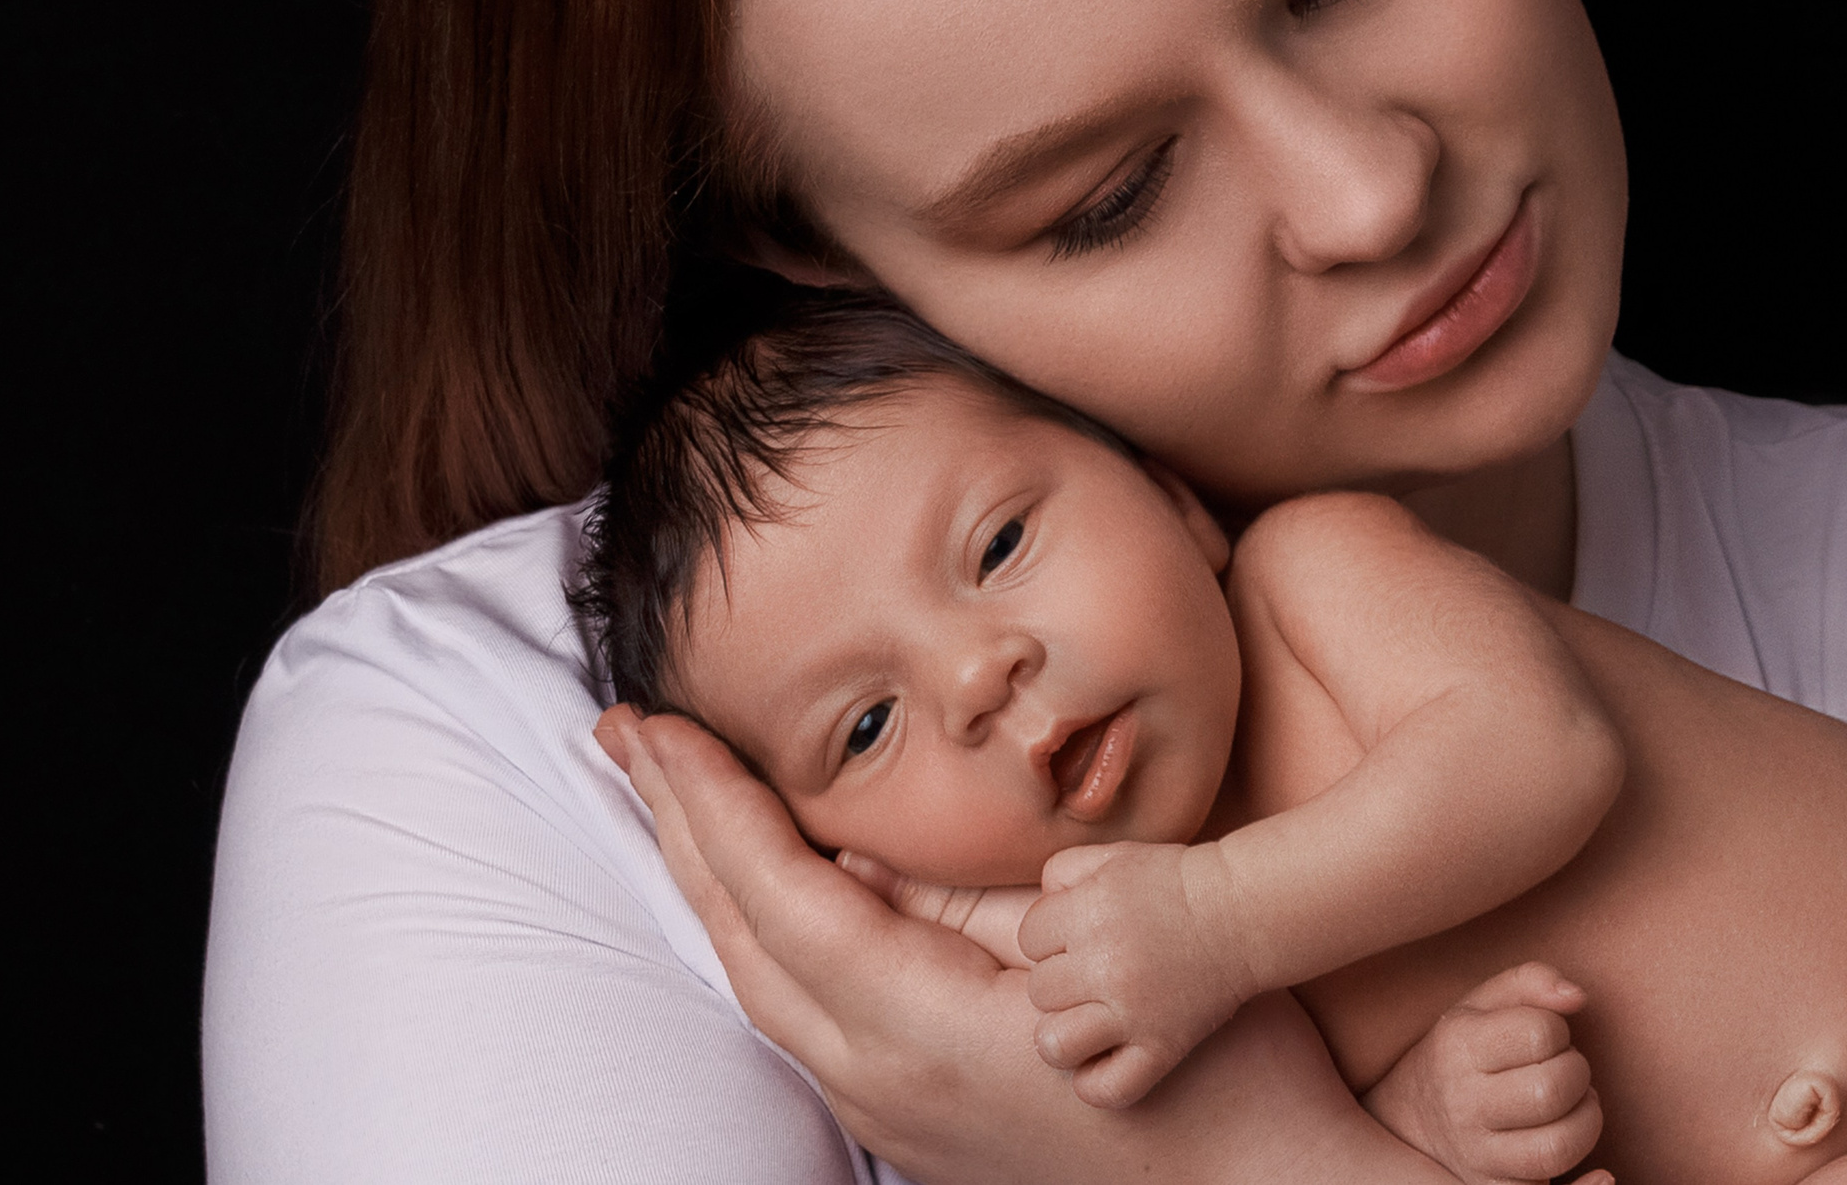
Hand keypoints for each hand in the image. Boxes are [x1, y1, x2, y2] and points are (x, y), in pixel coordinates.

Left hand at [593, 706, 1463, 1184]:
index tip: (652, 722)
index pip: (774, 891)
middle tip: (621, 734)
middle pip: (741, 935)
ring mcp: (892, 1115)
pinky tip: (761, 895)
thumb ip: (963, 894)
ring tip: (669, 795)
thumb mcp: (1102, 942)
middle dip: (675, 825)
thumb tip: (853, 852)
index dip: (708, 799)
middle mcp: (879, 1080)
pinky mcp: (920, 1124)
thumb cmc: (1225, 1071)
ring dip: (707, 877)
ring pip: (760, 978)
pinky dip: (757, 932)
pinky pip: (798, 1011)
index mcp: (917, 1027)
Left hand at [1018, 840, 1257, 1108]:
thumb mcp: (1112, 857)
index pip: (1029, 938)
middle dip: (1059, 980)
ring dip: (1064, 1032)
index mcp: (1089, 914)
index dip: (1048, 935)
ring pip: (1055, 1044)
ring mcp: (1134, 1013)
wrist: (1241, 914)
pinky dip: (1094, 1083)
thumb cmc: (1172, 882)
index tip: (1075, 934)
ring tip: (1086, 1018)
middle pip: (1039, 991)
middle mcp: (1106, 965)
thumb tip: (1038, 907)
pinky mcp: (1163, 1047)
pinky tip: (1101, 1058)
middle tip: (1089, 973)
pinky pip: (1106, 1089)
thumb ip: (1060, 872)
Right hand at [1361, 963, 1608, 1184]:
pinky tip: (1601, 1173)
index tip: (1544, 1037)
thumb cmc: (1461, 1054)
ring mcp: (1477, 1154)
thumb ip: (1528, 983)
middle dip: (1578, 1074)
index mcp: (1456, 1047)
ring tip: (1575, 1106)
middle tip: (1566, 1070)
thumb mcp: (1479, 1006)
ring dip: (1587, 1121)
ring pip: (1558, 1146)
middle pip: (1552, 1090)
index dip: (1557, 1030)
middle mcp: (1461, 1103)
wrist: (1407, 1120)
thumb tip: (1578, 997)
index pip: (1539, 1032)